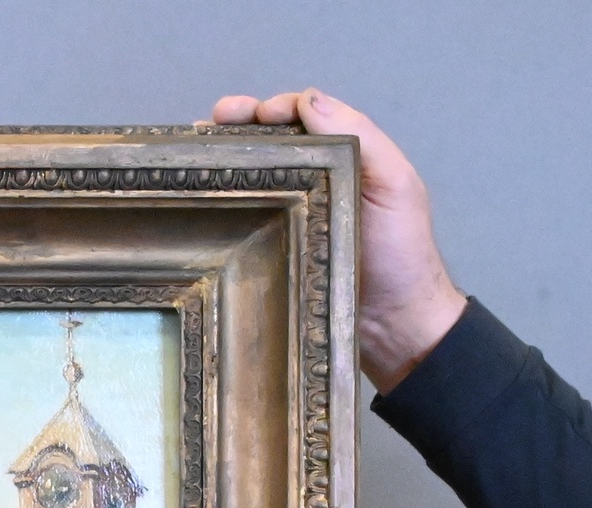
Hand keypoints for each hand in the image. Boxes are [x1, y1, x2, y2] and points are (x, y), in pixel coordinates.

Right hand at [210, 89, 466, 390]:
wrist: (391, 324)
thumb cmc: (401, 256)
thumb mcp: (395, 185)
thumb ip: (362, 137)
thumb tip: (309, 99)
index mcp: (343, 156)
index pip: (302, 116)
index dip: (272, 107)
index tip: (248, 114)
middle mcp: (311, 180)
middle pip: (267, 140)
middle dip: (233, 125)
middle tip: (207, 123)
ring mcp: (286, 215)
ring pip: (249, 175)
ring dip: (220, 158)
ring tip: (190, 153)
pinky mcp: (268, 248)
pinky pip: (240, 217)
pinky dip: (217, 202)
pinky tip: (196, 197)